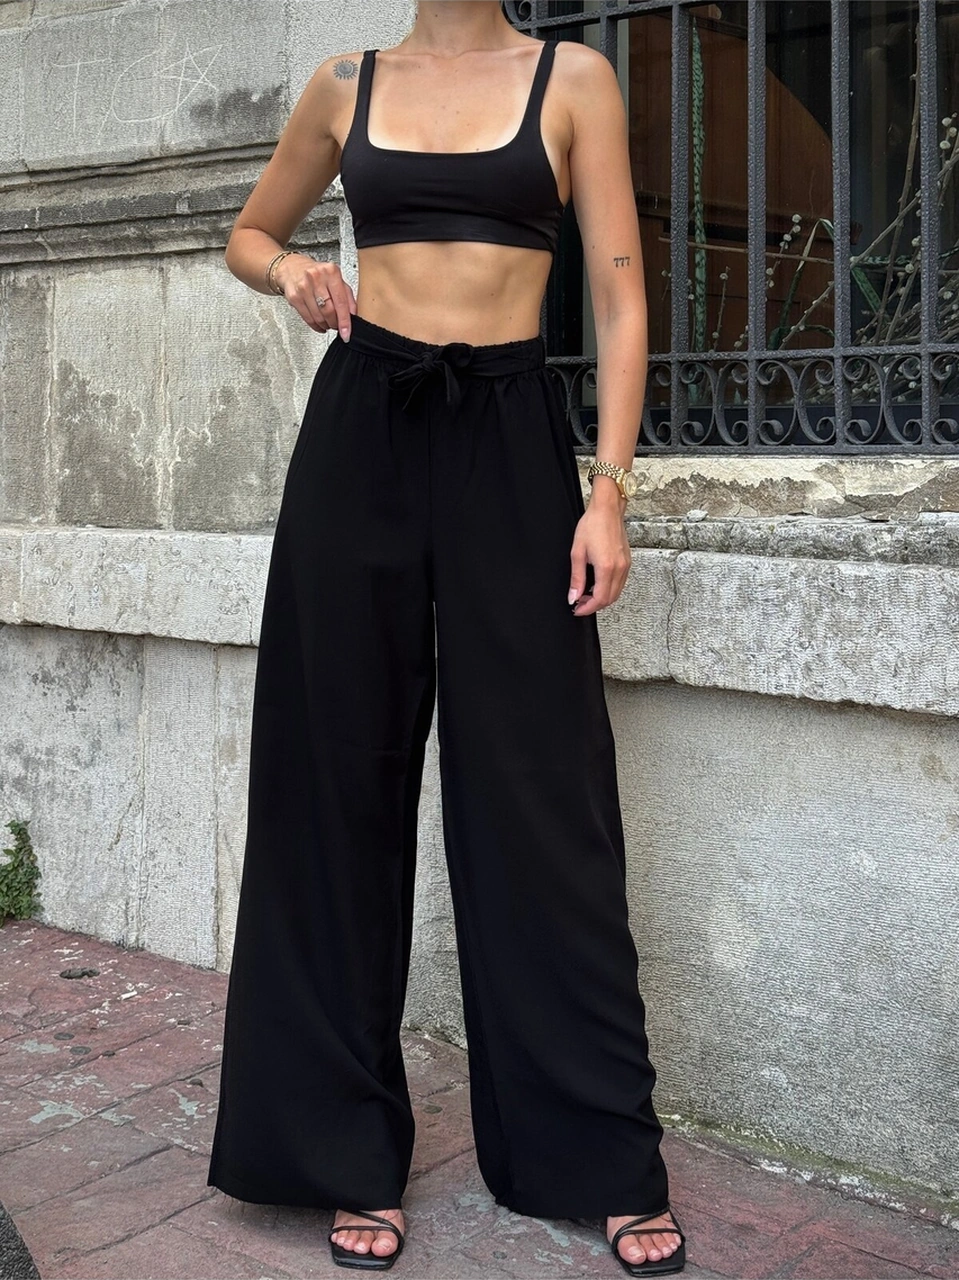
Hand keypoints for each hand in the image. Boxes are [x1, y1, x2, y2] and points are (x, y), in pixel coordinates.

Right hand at [273, 254, 356, 338]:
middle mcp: (316, 278)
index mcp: (331, 272)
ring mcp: (303, 287)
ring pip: (318, 317)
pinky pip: (307, 318)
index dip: (344, 321)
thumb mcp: (337, 280)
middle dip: (334, 323)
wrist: (294, 267)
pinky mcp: (294, 297)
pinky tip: (319, 323)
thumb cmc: (318, 274)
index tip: (346, 332)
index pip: (341, 302)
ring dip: (325, 325)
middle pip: (329, 311)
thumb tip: (353, 315)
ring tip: (328, 323)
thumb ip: (347, 297)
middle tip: (336, 325)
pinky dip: (315, 325)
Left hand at [568, 486, 630, 616]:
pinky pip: (620, 584)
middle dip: (594, 605)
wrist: (607, 510)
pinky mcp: (627, 562)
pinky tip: (597, 585)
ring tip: (586, 595)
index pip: (600, 599)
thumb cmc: (592, 525)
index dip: (587, 608)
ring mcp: (626, 566)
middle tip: (579, 603)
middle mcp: (619, 568)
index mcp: (606, 567)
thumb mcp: (577, 553)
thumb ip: (576, 578)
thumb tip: (573, 596)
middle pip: (610, 599)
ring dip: (602, 598)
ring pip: (616, 593)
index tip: (577, 609)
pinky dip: (609, 589)